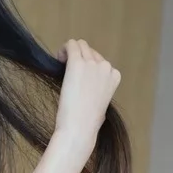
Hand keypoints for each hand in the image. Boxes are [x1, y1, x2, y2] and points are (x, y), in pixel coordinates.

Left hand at [53, 38, 120, 160]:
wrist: (79, 128)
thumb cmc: (88, 123)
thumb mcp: (102, 106)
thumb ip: (100, 92)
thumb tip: (90, 89)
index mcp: (114, 76)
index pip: (100, 61)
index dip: (87, 67)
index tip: (78, 77)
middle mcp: (106, 67)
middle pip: (90, 51)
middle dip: (78, 57)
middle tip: (66, 71)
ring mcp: (92, 63)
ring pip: (80, 45)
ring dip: (70, 52)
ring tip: (61, 64)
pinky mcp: (77, 63)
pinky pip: (71, 44)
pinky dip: (63, 49)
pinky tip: (58, 59)